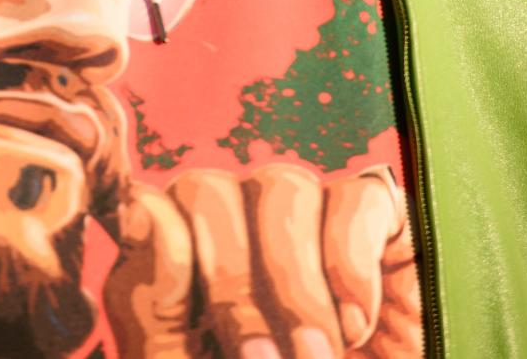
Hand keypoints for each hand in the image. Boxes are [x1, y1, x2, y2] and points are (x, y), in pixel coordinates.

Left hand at [103, 164, 420, 357]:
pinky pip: (359, 197)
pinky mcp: (381, 221)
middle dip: (232, 282)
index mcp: (180, 255)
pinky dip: (352, 264)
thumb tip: (144, 209)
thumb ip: (153, 302)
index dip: (164, 255)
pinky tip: (357, 328)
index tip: (184, 331)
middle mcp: (238, 217)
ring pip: (281, 185)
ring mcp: (310, 212)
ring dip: (294, 283)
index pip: (151, 205)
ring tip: (314, 358)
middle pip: (207, 188)